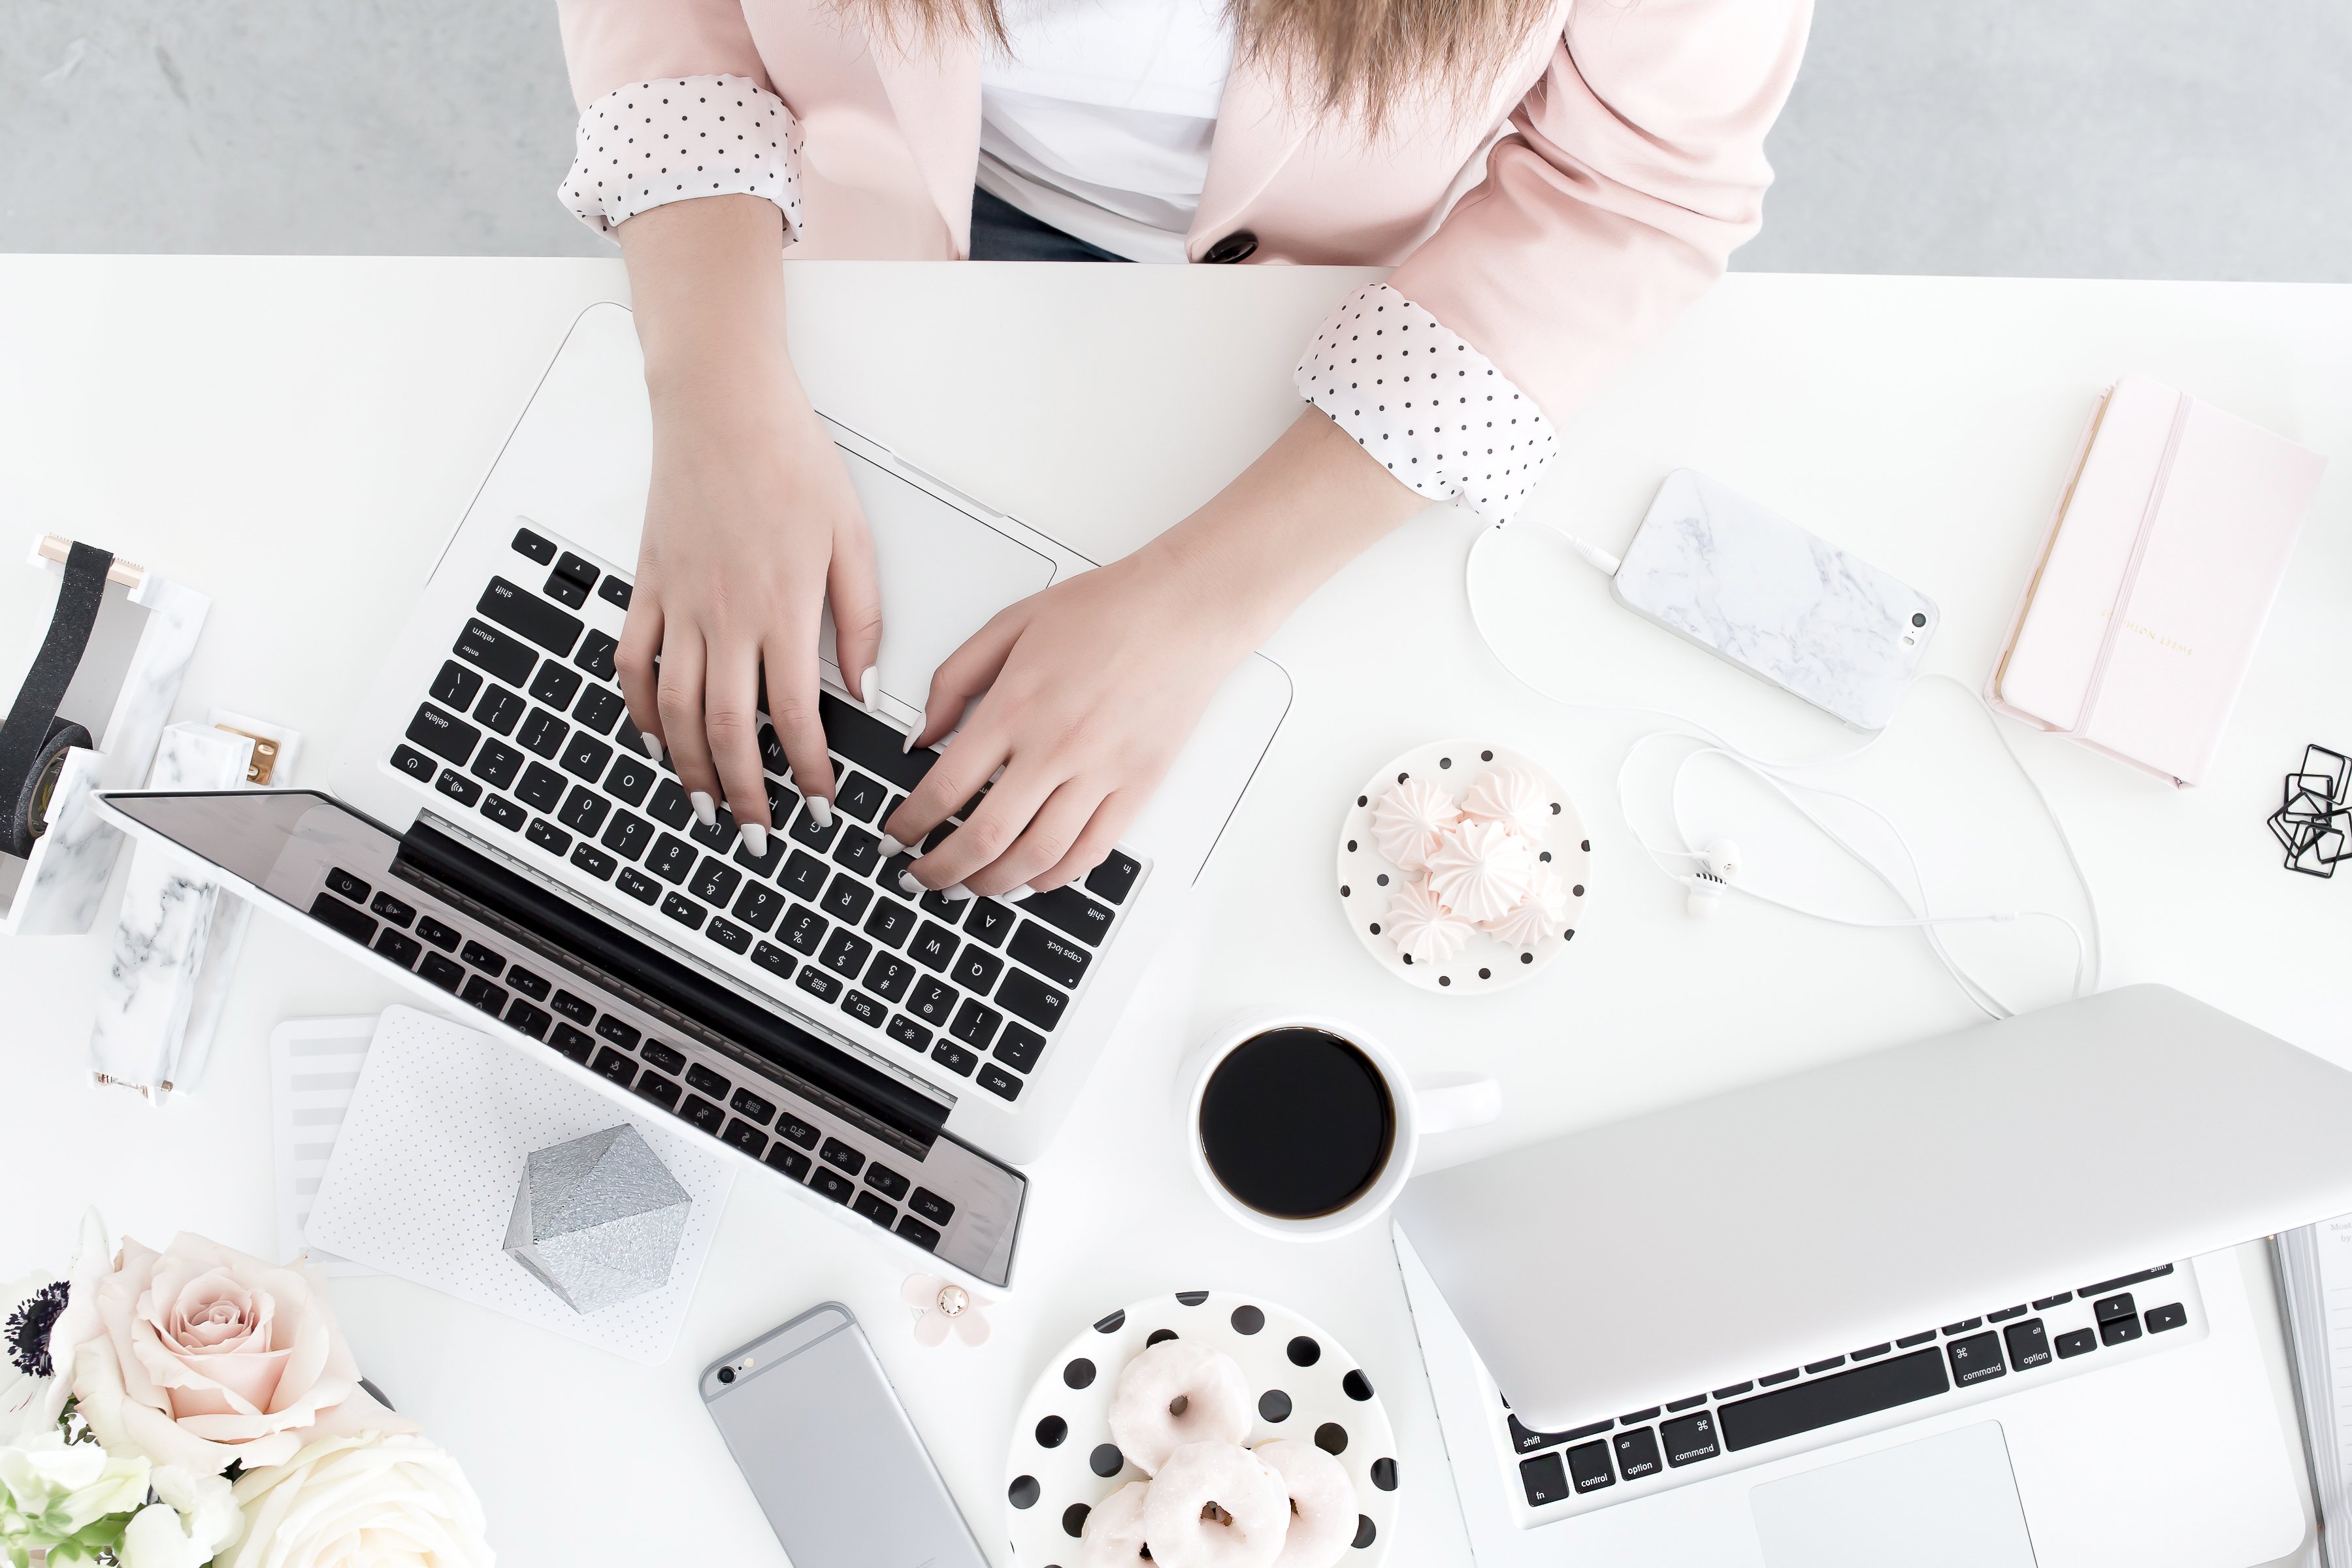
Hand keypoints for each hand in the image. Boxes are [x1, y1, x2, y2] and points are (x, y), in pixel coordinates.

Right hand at [621, 393, 878, 848]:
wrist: (722, 403)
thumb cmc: (789, 459)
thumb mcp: (852, 538)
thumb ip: (860, 619)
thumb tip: (864, 686)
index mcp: (783, 608)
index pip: (797, 716)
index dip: (809, 770)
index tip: (819, 802)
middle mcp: (724, 615)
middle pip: (729, 729)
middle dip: (745, 792)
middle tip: (759, 832)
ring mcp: (678, 603)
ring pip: (676, 708)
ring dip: (690, 766)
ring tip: (706, 804)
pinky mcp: (648, 585)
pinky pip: (634, 662)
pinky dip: (640, 709)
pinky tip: (655, 738)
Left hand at [884, 407, 1428, 896]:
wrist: (1186, 608)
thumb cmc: (1107, 609)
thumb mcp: (1010, 624)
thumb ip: (954, 679)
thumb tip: (921, 735)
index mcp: (1016, 705)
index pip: (946, 787)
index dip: (912, 823)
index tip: (898, 835)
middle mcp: (1056, 746)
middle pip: (986, 836)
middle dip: (942, 870)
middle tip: (922, 876)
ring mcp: (1101, 772)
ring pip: (1038, 855)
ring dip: (994, 883)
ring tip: (971, 886)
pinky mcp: (1138, 785)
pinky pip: (1092, 851)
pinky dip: (1056, 875)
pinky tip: (1033, 877)